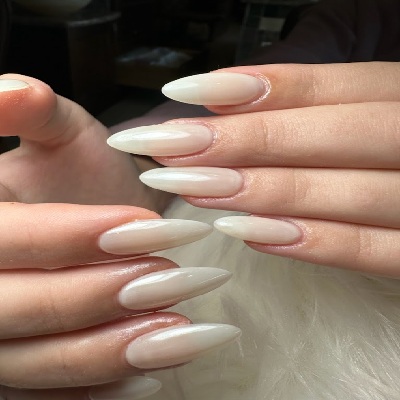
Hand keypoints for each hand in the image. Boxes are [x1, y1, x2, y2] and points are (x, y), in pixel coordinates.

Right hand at [0, 75, 238, 398]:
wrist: (79, 214)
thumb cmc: (74, 174)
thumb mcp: (58, 136)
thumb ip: (34, 116)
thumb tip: (16, 89)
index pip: (3, 238)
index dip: (70, 235)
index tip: (145, 227)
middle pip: (17, 307)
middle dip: (100, 295)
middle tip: (173, 279)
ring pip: (36, 361)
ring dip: (111, 349)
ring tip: (180, 329)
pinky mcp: (19, 369)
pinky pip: (51, 395)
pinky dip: (101, 387)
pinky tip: (151, 372)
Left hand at [108, 62, 399, 276]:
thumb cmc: (396, 153)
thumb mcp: (367, 118)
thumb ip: (310, 112)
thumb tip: (225, 105)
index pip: (329, 84)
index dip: (257, 86)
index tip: (186, 91)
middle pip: (331, 133)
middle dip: (245, 139)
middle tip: (170, 147)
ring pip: (348, 192)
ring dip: (265, 190)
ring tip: (193, 187)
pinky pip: (375, 252)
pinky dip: (313, 243)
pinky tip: (248, 234)